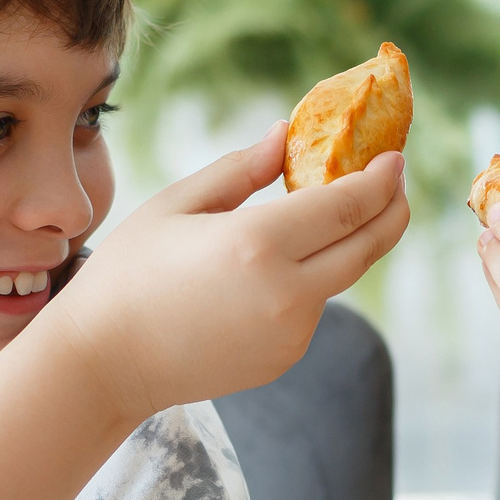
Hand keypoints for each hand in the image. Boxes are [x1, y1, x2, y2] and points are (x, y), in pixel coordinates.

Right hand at [45, 124, 408, 420]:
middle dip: (392, 210)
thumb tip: (287, 136)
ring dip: (341, 245)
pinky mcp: (284, 359)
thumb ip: (241, 170)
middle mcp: (286, 293)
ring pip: (339, 277)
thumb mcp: (177, 205)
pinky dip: (306, 282)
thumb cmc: (128, 273)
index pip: (349, 205)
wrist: (104, 363)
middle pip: (367, 246)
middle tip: (396, 183)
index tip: (394, 158)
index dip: (381, 179)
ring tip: (321, 214)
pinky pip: (311, 308)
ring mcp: (290, 334)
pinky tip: (268, 272)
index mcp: (258, 244)